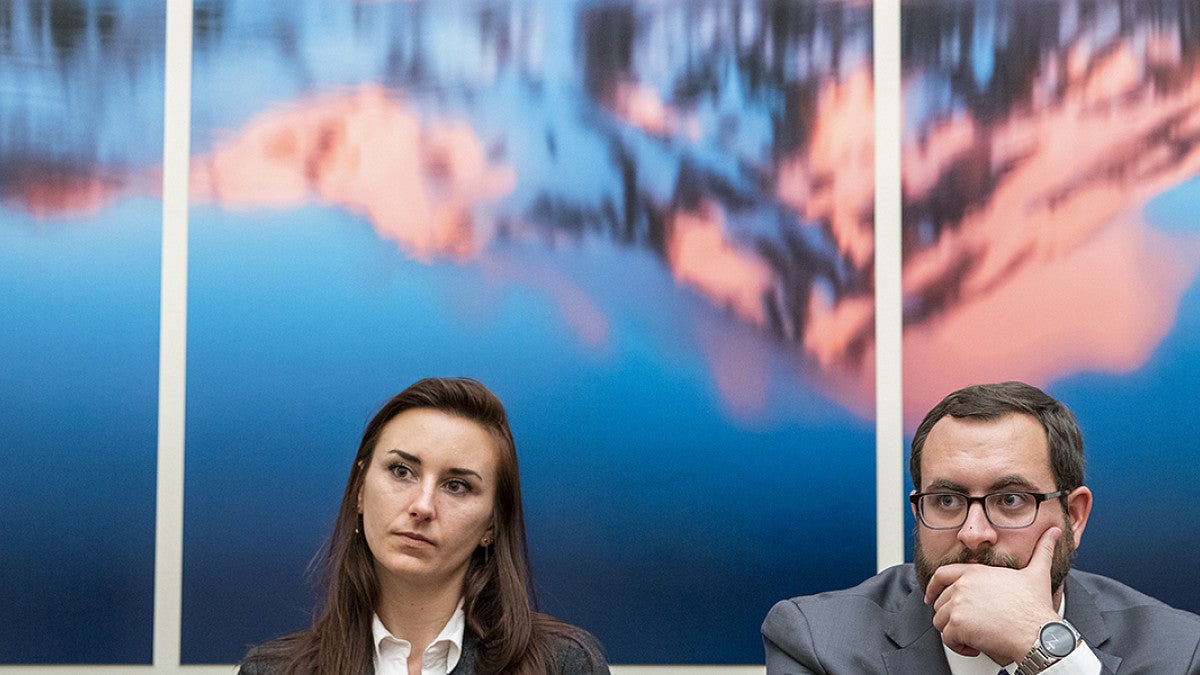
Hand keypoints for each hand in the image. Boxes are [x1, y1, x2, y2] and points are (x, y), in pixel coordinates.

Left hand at [924, 526, 1062, 663]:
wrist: (1038, 633)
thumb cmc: (1036, 608)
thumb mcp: (1037, 573)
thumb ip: (1043, 550)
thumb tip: (1054, 532)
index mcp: (975, 573)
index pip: (941, 575)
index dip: (933, 587)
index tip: (931, 596)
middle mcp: (963, 586)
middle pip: (940, 601)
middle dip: (950, 616)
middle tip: (966, 625)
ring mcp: (959, 605)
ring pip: (941, 621)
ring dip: (953, 632)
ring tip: (971, 637)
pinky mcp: (958, 625)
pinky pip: (947, 638)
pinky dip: (958, 646)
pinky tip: (974, 647)